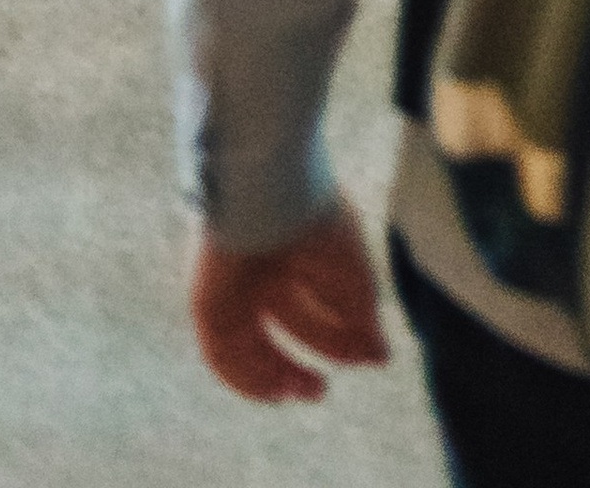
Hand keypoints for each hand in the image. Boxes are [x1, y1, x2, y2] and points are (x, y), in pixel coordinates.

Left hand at [190, 203, 387, 402]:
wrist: (272, 197)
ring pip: (251, 344)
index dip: (343, 334)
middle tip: (321, 390)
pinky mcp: (208, 302)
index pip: (324, 301)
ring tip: (303, 393)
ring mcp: (235, 285)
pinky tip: (272, 392)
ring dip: (275, 375)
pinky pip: (220, 352)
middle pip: (289, 322)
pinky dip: (244, 378)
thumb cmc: (318, 224)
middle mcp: (268, 268)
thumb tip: (381, 356)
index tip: (369, 357)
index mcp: (304, 248)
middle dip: (307, 355)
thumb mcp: (353, 275)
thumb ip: (363, 318)